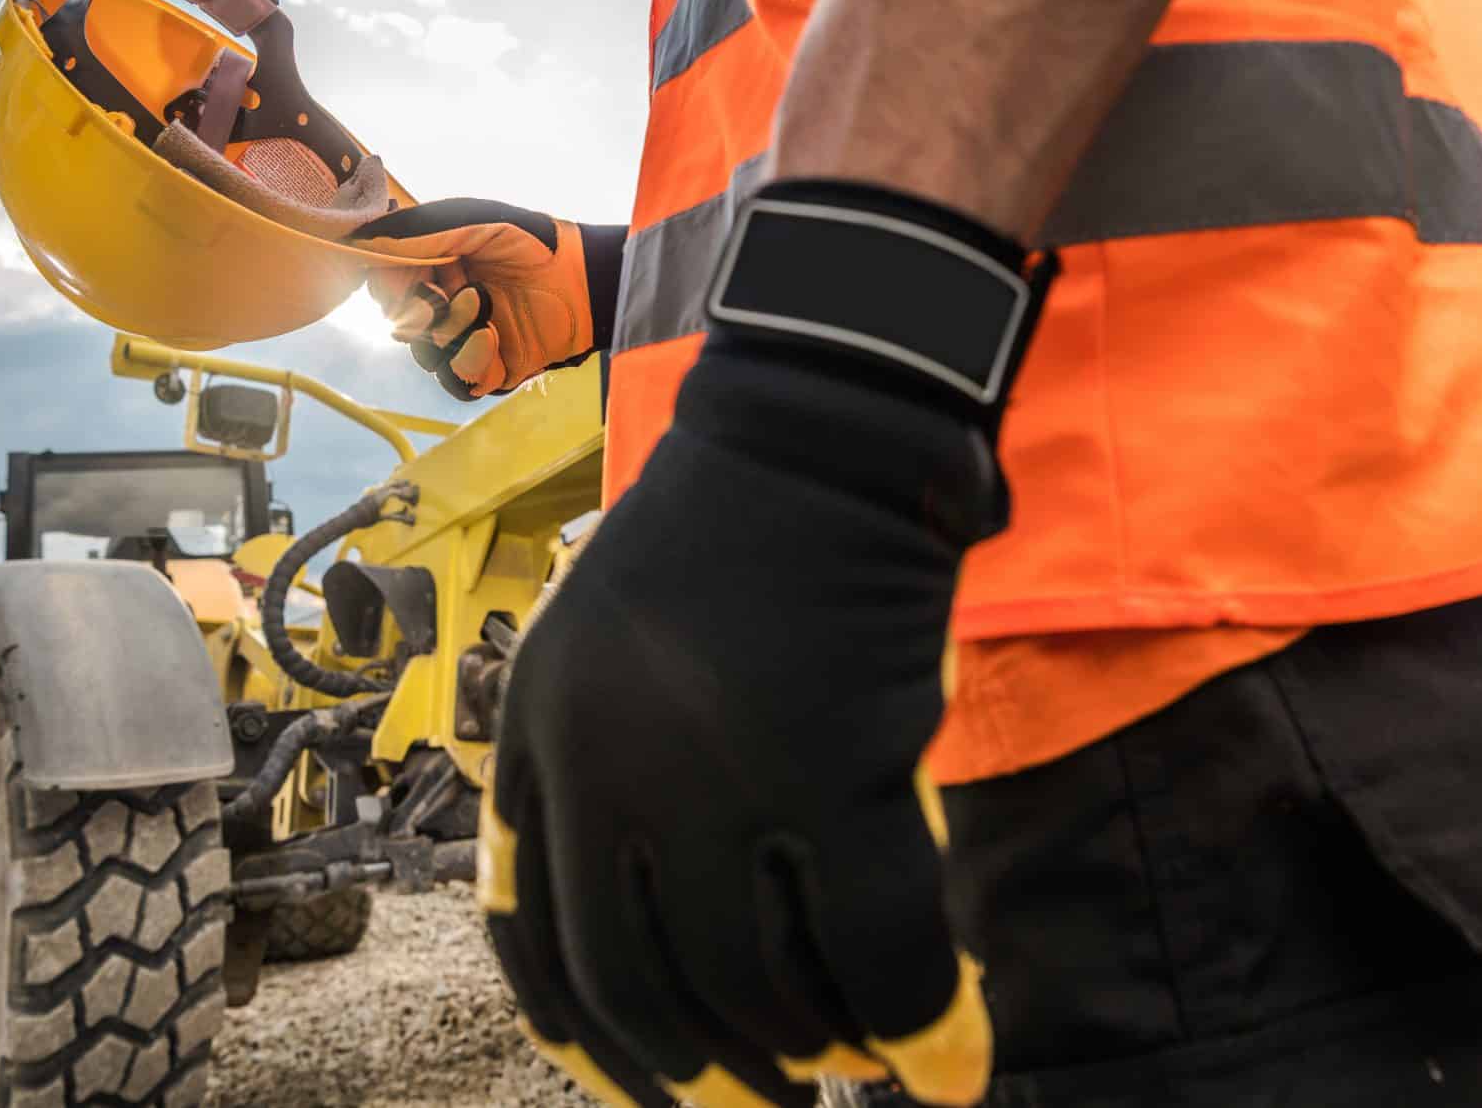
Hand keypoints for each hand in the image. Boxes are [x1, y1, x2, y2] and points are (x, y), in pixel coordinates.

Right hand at [350, 199, 619, 399]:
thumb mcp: (471, 222)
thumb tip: (359, 243)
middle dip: (419, 310)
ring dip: (450, 331)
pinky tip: (493, 336)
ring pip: (425, 357)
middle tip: (446, 293)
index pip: (383, 289)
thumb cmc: (533, 241)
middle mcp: (443, 308)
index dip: (387, 289)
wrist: (585, 278)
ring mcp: (465, 342)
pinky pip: (459, 382)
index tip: (409, 278)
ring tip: (483, 303)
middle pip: (399, 326)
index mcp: (432, 270)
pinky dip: (470, 361)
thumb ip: (417, 233)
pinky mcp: (491, 371)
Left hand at [481, 335, 1007, 1106]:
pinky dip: (917, 1024)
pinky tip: (946, 1058)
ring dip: (809, 1048)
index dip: (591, 1043)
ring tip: (845, 1055)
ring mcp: (725, 769)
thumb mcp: (585, 649)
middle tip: (760, 1097)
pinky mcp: (844, 763)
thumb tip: (601, 946)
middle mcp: (612, 766)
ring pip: (759, 982)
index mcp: (538, 736)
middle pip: (640, 983)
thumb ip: (569, 777)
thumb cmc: (712, 546)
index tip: (645, 1093)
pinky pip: (881, 947)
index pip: (534, 941)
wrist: (817, 439)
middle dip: (702, 1072)